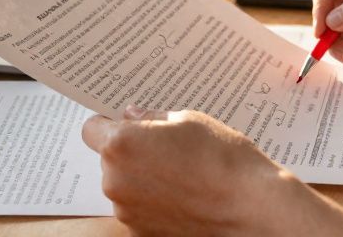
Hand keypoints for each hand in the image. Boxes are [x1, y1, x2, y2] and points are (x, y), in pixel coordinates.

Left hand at [83, 107, 342, 235]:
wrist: (250, 207)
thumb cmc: (223, 159)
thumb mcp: (189, 120)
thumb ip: (153, 118)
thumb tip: (133, 117)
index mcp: (122, 145)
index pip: (92, 128)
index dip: (109, 123)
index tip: (126, 123)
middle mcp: (115, 180)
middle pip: (109, 157)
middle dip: (130, 149)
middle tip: (166, 144)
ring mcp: (127, 210)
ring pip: (124, 183)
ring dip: (141, 175)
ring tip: (181, 171)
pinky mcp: (141, 230)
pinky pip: (138, 205)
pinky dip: (152, 198)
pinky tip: (183, 192)